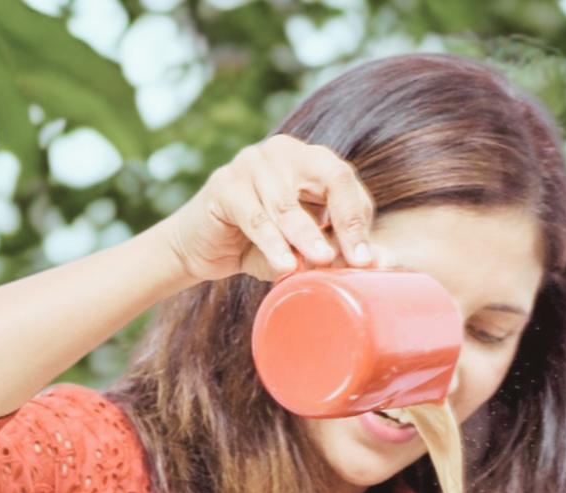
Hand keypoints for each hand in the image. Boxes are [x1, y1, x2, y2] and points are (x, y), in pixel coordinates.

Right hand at [158, 134, 375, 283]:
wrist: (198, 250)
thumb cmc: (255, 247)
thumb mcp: (298, 247)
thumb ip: (328, 248)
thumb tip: (368, 262)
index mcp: (309, 160)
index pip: (345, 182)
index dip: (359, 219)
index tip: (367, 260)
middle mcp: (283, 152)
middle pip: (328, 177)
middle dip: (346, 220)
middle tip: (356, 259)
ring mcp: (251, 162)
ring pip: (289, 204)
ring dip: (307, 237)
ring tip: (321, 264)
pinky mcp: (224, 183)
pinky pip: (255, 217)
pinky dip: (272, 244)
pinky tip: (284, 267)